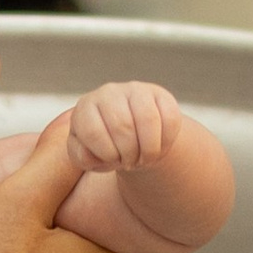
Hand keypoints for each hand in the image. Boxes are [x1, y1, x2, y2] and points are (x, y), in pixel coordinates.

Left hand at [65, 80, 182, 175]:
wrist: (131, 139)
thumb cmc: (105, 148)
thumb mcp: (88, 157)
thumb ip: (82, 157)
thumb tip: (90, 154)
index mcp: (85, 107)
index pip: (92, 131)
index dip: (107, 154)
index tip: (114, 161)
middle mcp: (109, 92)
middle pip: (123, 126)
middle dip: (130, 154)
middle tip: (132, 162)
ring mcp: (136, 90)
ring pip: (148, 119)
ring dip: (150, 150)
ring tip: (145, 158)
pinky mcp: (160, 94)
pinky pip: (169, 118)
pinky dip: (167, 141)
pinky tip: (159, 146)